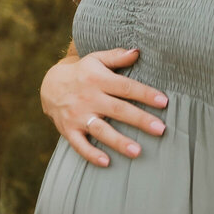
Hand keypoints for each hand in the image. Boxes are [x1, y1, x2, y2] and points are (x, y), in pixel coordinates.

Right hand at [40, 47, 168, 166]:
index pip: (126, 87)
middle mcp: (89, 98)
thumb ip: (117, 56)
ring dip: (118, 141)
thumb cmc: (82, 72)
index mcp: (99, 79)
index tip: (163, 102)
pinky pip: (80, 145)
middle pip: (118, 110)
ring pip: (101, 130)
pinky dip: (91, 154)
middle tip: (160, 130)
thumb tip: (138, 52)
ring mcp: (78, 116)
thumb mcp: (96, 59)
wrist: (49, 85)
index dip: (145, 94)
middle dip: (140, 120)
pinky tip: (106, 162)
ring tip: (137, 151)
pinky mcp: (69, 130)